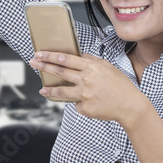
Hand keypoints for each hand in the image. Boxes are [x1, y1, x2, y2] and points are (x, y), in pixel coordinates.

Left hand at [28, 52, 152, 125]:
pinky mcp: (85, 108)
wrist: (130, 105)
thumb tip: (79, 55)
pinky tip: (90, 103)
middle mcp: (86, 80)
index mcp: (91, 67)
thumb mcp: (108, 67)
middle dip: (44, 66)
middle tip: (33, 63)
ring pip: (61, 92)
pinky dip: (80, 102)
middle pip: (59, 71)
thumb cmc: (120, 85)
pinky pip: (76, 104)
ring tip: (42, 90)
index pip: (66, 58)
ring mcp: (84, 95)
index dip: (51, 56)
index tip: (40, 53)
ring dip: (49, 90)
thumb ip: (92, 60)